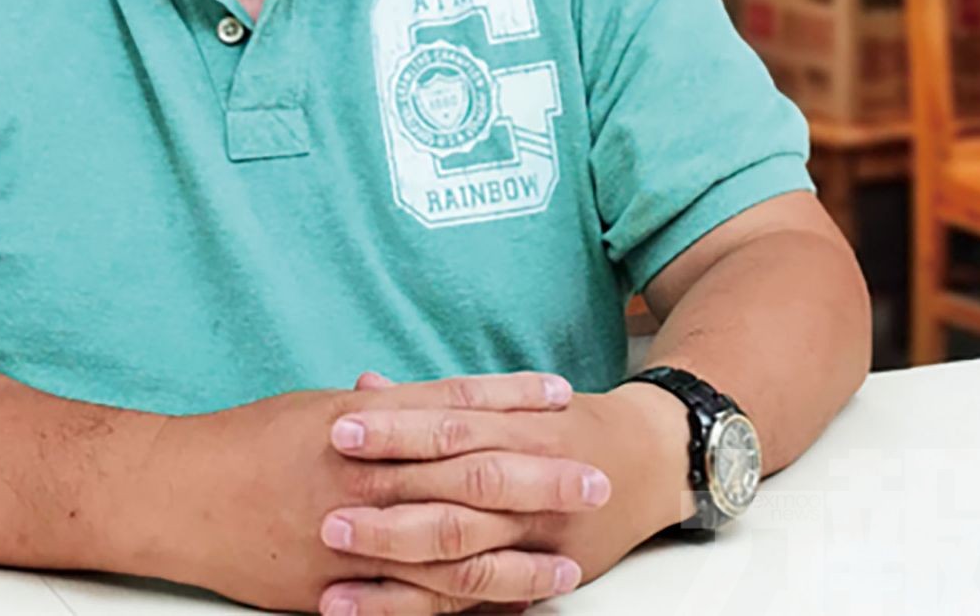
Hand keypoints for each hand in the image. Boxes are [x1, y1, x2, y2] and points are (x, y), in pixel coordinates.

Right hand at [144, 372, 607, 614]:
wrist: (180, 494)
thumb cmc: (245, 442)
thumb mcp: (312, 408)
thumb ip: (370, 410)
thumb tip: (407, 397)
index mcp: (362, 424)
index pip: (453, 406)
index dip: (510, 400)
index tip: (560, 396)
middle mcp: (367, 476)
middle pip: (469, 473)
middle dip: (536, 477)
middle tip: (593, 478)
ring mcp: (356, 535)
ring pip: (453, 546)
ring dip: (516, 554)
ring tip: (567, 559)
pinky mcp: (339, 586)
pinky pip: (413, 600)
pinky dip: (461, 604)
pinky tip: (501, 609)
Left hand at [314, 374, 691, 615]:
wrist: (652, 459)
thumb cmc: (566, 423)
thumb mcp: (508, 400)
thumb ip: (435, 399)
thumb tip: (365, 386)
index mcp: (513, 427)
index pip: (447, 426)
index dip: (396, 429)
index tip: (339, 428)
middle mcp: (527, 482)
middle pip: (452, 493)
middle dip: (390, 506)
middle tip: (327, 513)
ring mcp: (537, 535)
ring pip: (463, 556)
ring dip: (397, 567)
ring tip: (335, 574)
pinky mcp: (542, 574)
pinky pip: (478, 597)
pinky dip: (424, 606)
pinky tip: (372, 610)